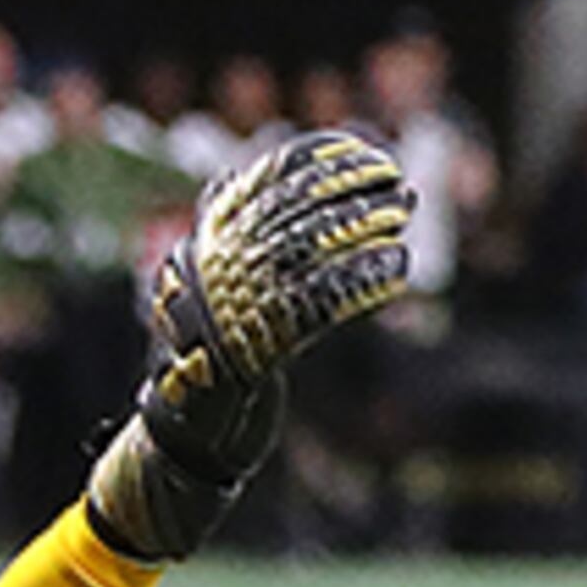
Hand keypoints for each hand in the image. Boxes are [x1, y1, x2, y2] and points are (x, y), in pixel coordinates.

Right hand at [84, 128, 412, 562]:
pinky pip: (317, 306)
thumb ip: (239, 247)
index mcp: (198, 251)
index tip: (360, 149)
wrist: (185, 437)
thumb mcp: (215, 294)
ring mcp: (224, 313)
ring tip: (401, 219)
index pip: (255, 187)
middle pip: (286, 214)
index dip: (311, 163)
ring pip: (303, 253)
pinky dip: (361, 283)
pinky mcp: (250, 353)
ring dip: (360, 229)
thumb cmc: (212, 362)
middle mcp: (205, 275)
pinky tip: (397, 270)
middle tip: (396, 181)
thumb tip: (268, 189)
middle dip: (346, 191)